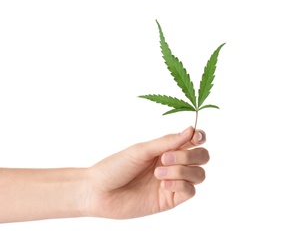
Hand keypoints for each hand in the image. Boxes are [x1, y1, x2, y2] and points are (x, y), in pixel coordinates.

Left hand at [86, 126, 208, 218]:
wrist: (99, 192)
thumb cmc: (115, 167)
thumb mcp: (141, 150)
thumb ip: (167, 142)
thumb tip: (191, 130)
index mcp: (165, 149)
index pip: (193, 141)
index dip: (200, 137)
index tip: (196, 137)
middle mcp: (172, 165)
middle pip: (202, 157)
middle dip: (190, 156)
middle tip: (165, 157)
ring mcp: (172, 182)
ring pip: (199, 175)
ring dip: (182, 170)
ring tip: (158, 172)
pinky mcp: (170, 199)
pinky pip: (189, 191)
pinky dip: (180, 184)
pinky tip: (163, 184)